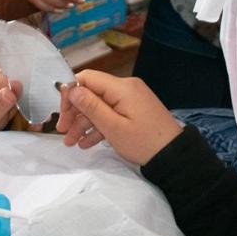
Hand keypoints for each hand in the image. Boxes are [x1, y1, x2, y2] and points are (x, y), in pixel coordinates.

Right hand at [57, 70, 182, 165]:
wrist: (174, 156)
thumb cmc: (143, 142)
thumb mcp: (114, 128)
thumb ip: (91, 107)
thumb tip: (70, 89)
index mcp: (121, 88)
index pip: (87, 78)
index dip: (71, 94)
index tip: (62, 114)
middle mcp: (126, 88)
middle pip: (92, 93)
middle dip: (76, 112)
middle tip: (63, 132)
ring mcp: (131, 99)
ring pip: (100, 106)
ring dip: (84, 123)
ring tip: (72, 143)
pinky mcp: (134, 110)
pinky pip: (111, 113)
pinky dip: (99, 126)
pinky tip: (87, 143)